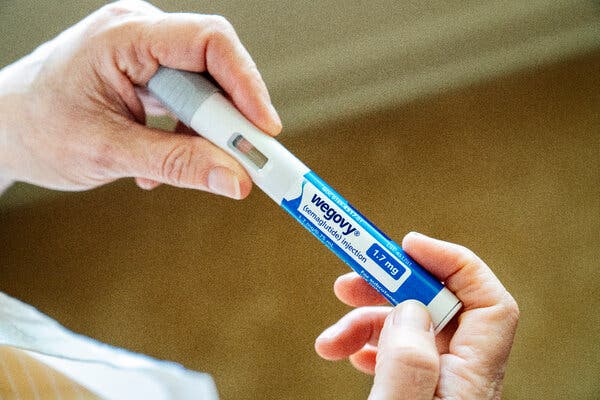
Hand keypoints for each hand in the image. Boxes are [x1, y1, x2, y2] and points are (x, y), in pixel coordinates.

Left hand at [0, 0, 280, 197]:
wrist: (1, 128)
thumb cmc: (37, 130)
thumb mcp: (109, 152)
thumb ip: (176, 165)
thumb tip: (235, 180)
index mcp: (123, 35)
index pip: (208, 41)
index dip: (247, 84)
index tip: (266, 131)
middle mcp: (139, 33)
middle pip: (213, 66)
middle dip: (231, 118)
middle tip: (246, 160)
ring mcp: (143, 51)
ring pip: (204, 87)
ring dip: (206, 132)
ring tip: (189, 166)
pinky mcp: (146, 72)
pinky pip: (187, 99)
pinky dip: (187, 133)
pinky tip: (161, 159)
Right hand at [315, 232, 518, 399]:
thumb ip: (409, 361)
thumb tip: (410, 307)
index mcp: (473, 378)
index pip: (488, 301)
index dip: (452, 262)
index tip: (406, 245)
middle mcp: (462, 376)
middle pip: (437, 306)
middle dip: (388, 288)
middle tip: (347, 284)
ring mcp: (441, 385)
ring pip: (410, 329)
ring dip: (366, 322)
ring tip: (330, 340)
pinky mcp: (420, 393)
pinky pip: (398, 353)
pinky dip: (369, 345)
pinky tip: (348, 351)